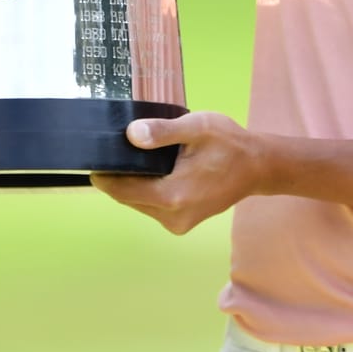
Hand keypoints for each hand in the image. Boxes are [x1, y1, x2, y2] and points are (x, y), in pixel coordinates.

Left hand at [90, 111, 267, 234]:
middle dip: (119, 177)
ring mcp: (178, 224)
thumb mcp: (198, 127)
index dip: (105, 175)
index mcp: (173, 196)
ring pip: (139, 203)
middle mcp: (172, 217)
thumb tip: (131, 135)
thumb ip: (163, 131)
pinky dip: (149, 190)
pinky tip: (156, 171)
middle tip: (115, 151)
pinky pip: (153, 207)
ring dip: (134, 184)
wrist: (258, 167)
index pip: (123, 189)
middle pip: (128, 198)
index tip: (94, 158)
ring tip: (138, 157)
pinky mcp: (182, 223)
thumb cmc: (230, 144)